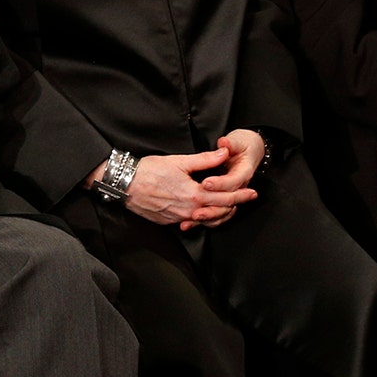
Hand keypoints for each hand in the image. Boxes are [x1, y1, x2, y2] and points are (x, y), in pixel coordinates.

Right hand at [121, 148, 258, 227]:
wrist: (124, 184)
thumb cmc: (149, 170)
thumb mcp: (179, 161)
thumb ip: (205, 159)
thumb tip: (224, 153)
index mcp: (194, 194)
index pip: (225, 197)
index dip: (241, 195)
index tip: (252, 192)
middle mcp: (189, 210)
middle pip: (219, 211)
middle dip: (235, 205)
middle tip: (245, 199)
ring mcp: (178, 218)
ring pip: (206, 220)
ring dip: (219, 213)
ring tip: (228, 206)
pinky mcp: (168, 222)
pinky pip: (191, 223)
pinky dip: (202, 218)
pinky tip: (204, 212)